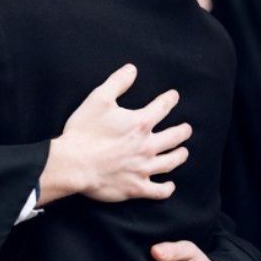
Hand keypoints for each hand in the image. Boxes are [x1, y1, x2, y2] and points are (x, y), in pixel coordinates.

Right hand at [43, 64, 189, 203]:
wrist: (73, 164)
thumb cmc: (84, 131)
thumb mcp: (98, 99)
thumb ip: (117, 82)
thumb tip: (132, 69)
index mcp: (140, 123)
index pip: (162, 107)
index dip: (169, 99)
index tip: (174, 96)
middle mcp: (148, 146)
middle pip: (174, 137)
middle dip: (182, 131)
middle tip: (186, 129)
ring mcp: (144, 168)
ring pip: (170, 162)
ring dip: (180, 156)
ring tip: (183, 152)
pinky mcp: (136, 187)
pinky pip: (159, 191)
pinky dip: (167, 188)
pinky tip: (170, 185)